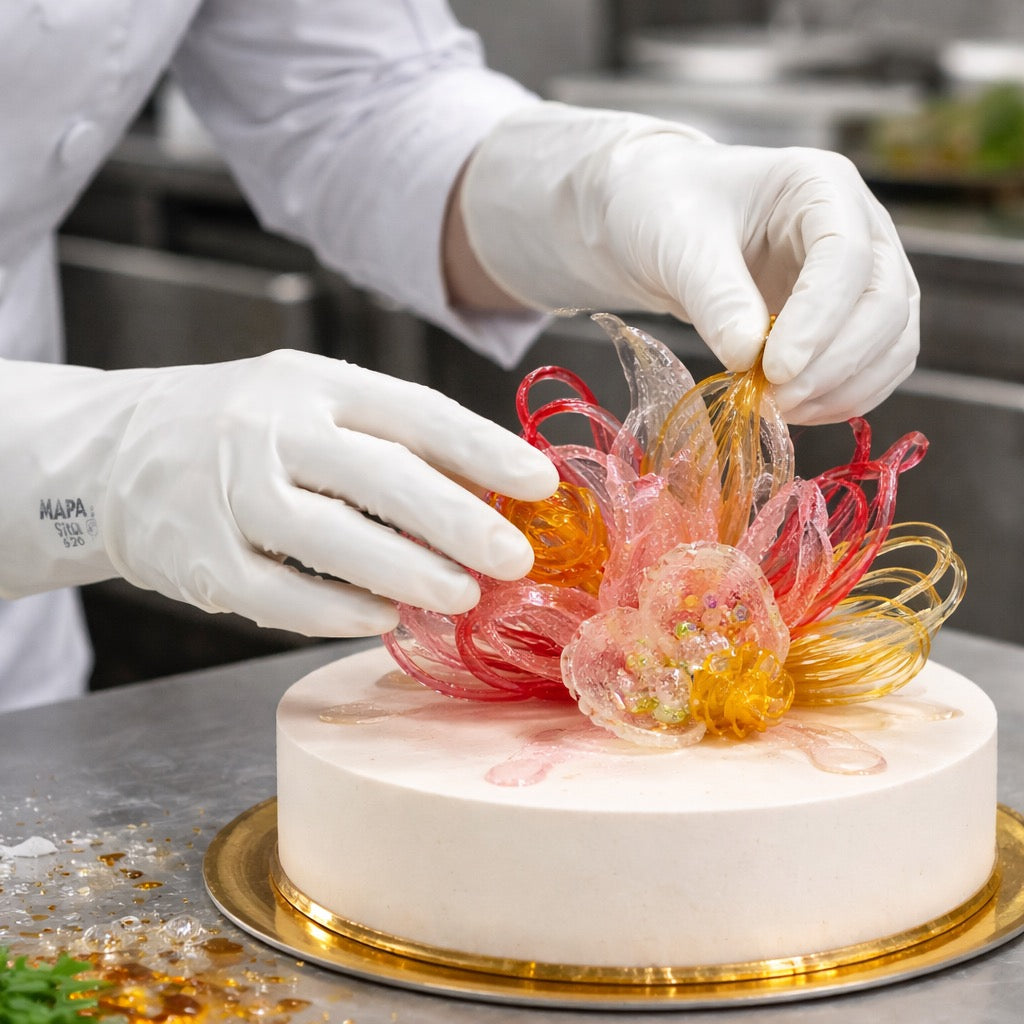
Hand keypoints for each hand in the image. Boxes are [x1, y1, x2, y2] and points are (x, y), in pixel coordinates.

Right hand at [1, 352, 557, 635]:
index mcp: (312, 384)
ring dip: (407, 572)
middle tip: (514, 557)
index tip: (540, 480)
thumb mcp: (310, 402)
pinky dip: (339, 613)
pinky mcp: (200, 561)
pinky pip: (282, 596)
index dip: (482, 449)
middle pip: (379, 477)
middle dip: (457, 520)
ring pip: (332, 541)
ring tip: (465, 595)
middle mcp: (269, 431)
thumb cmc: (241, 428)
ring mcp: (228, 495)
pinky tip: (384, 618)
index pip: (412, 412)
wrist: (109, 452)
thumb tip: (490, 488)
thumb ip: (389, 439)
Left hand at [459, 102, 918, 424]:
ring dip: (845, 392)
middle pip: (891, 309)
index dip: (828, 324)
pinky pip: (861, 369)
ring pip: (889, 346)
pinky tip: (786, 413)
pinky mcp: (832, 325)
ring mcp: (850, 283)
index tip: (777, 374)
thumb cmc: (645, 208)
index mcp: (821, 192)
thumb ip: (712, 290)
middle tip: (775, 407)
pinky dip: (836, 398)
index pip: (857, 260)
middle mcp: (853, 233)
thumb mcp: (665, 236)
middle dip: (841, 367)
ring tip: (778, 416)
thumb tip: (756, 358)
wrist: (639, 221)